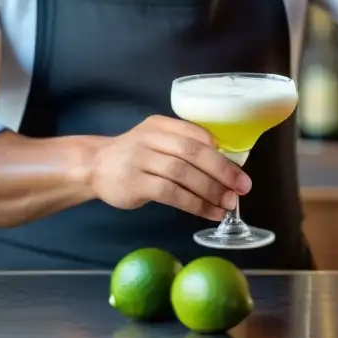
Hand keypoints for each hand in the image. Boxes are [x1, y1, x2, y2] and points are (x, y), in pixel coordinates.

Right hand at [89, 115, 251, 220]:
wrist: (95, 166)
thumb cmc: (134, 156)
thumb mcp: (157, 140)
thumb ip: (183, 146)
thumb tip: (225, 164)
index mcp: (161, 125)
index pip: (197, 134)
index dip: (221, 152)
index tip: (239, 169)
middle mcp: (151, 138)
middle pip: (193, 152)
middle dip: (222, 171)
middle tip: (242, 187)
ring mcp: (141, 159)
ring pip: (183, 173)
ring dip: (211, 190)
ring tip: (228, 204)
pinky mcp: (135, 183)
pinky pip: (171, 193)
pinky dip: (195, 204)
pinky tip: (209, 212)